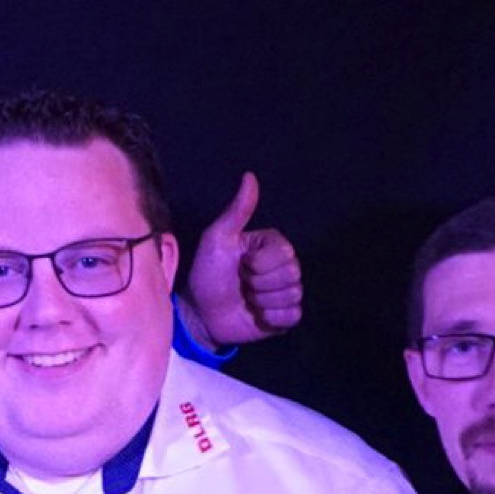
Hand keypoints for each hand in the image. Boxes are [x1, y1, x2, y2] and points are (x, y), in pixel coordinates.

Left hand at [181, 173, 303, 344]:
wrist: (201, 312)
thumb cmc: (207, 272)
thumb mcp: (217, 238)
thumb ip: (237, 210)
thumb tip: (249, 175)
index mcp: (272, 245)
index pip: (284, 252)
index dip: (259, 263)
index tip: (240, 264)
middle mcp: (284, 266)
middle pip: (292, 273)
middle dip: (260, 283)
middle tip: (242, 283)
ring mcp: (286, 292)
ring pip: (292, 295)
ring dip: (263, 300)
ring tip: (247, 299)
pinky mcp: (286, 316)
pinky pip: (293, 315)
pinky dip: (271, 318)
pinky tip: (257, 314)